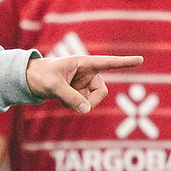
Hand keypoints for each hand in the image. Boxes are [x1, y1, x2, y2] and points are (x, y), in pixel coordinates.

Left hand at [20, 52, 143, 112]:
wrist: (29, 79)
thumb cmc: (41, 76)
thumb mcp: (54, 86)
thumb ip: (71, 97)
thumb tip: (86, 110)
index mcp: (83, 63)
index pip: (107, 62)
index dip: (124, 62)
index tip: (140, 59)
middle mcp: (87, 72)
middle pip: (102, 91)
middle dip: (91, 102)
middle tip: (78, 108)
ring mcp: (84, 83)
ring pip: (93, 100)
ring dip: (80, 105)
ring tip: (63, 101)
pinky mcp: (79, 92)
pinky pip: (84, 104)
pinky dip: (74, 106)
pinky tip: (62, 101)